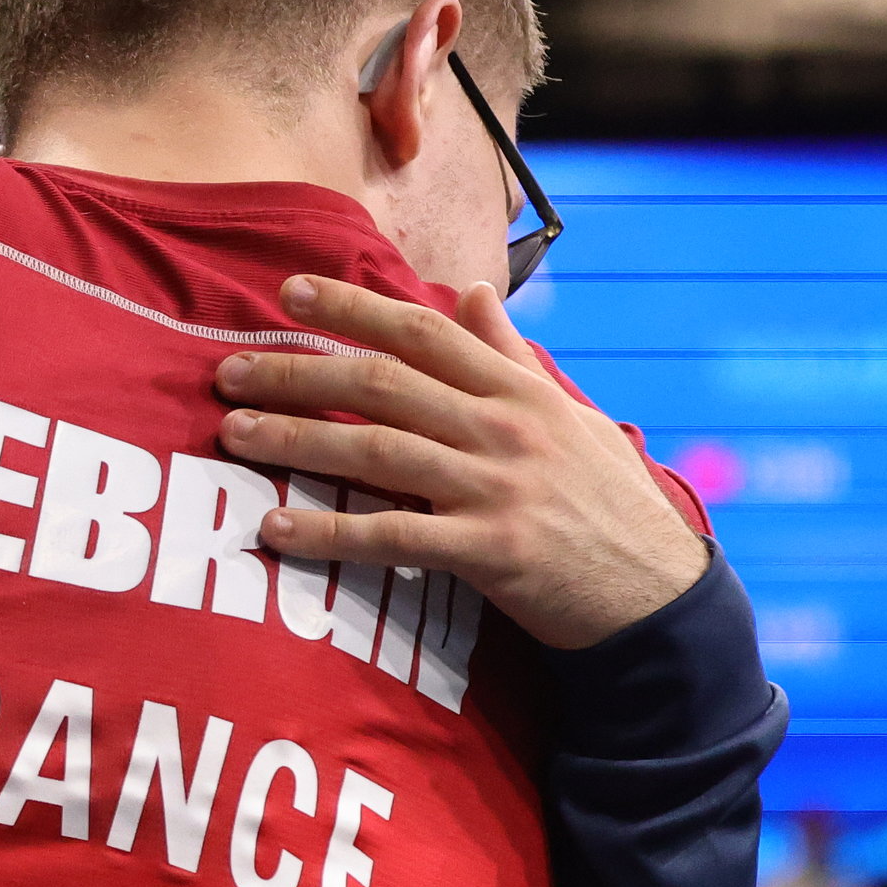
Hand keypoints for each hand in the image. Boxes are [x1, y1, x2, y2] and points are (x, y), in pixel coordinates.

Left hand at [213, 275, 706, 650]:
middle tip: (228, 371)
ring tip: (233, 436)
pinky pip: (393, 537)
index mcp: (518, 391)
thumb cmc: (608, 503)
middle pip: (383, 384)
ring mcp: (496, 489)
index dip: (352, 305)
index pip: (423, 331)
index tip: (288, 290)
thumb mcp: (570, 414)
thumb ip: (511, 355)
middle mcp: (504, 429)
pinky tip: (276, 528)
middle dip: (297, 371)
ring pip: (377, 451)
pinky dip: (329, 533)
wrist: (657, 595)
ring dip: (295, 440)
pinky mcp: (491, 553)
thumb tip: (476, 290)